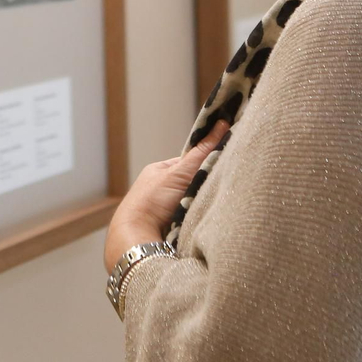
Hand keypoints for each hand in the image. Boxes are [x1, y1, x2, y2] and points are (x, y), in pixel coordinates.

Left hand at [103, 120, 230, 273]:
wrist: (137, 236)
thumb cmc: (151, 201)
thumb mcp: (179, 172)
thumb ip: (201, 153)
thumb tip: (221, 124)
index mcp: (159, 170)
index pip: (190, 161)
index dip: (207, 161)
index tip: (224, 161)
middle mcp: (160, 187)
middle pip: (192, 180)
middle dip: (205, 184)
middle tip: (220, 185)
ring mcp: (164, 207)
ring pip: (192, 200)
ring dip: (202, 202)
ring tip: (213, 204)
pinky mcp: (170, 224)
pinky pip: (191, 216)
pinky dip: (198, 216)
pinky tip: (205, 218)